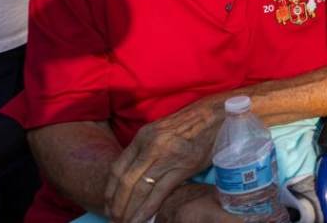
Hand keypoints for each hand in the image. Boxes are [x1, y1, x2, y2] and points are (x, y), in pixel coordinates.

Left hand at [105, 97, 225, 222]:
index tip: (109, 205)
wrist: (218, 114)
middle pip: (125, 181)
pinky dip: (148, 208)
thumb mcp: (163, 132)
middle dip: (117, 205)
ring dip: (130, 209)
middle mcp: (151, 145)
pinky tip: (142, 219)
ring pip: (140, 188)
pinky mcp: (184, 165)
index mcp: (143, 136)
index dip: (110, 191)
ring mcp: (167, 155)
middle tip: (115, 218)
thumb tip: (137, 174)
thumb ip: (148, 150)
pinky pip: (160, 191)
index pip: (117, 168)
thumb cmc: (193, 124)